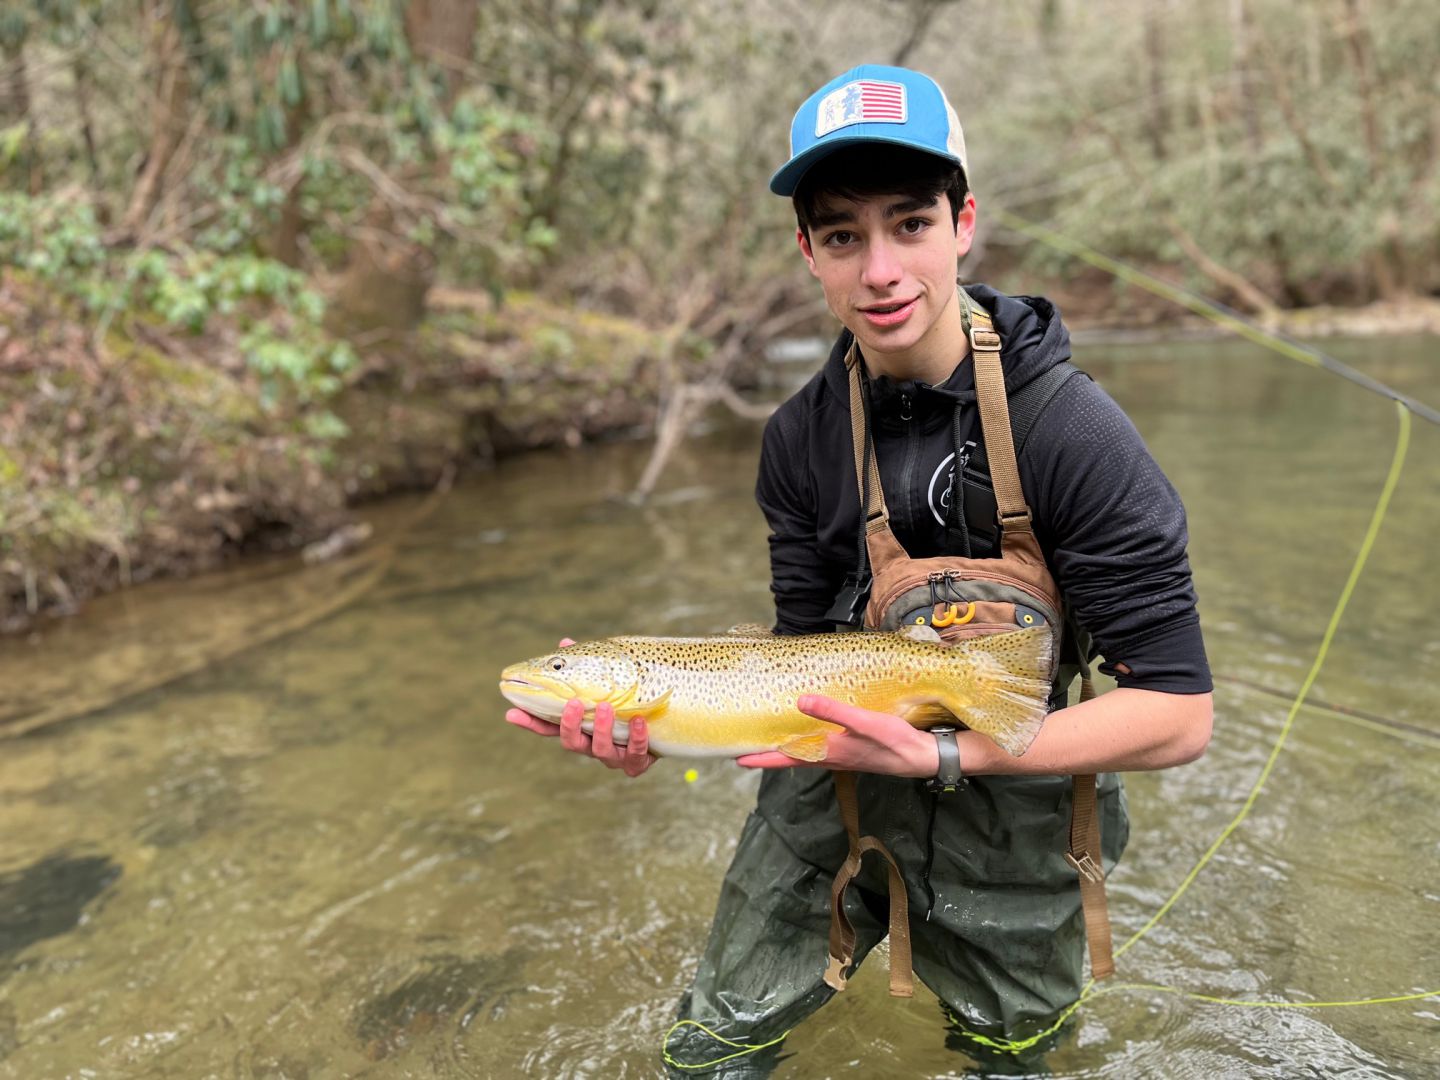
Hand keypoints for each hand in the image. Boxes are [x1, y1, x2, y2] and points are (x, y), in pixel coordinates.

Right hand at [503, 638, 655, 777]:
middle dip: (569, 724)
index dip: (530, 721)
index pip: (549, 725)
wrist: (666, 720)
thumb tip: (565, 642)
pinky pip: (635, 755)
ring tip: (606, 707)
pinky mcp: (638, 762)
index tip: (512, 712)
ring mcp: (615, 755)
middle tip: (572, 703)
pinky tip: (640, 721)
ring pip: (602, 750)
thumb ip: (585, 665)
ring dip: (602, 729)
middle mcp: (593, 743)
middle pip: (572, 742)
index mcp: (581, 725)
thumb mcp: (608, 678)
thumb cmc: (628, 697)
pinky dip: (637, 738)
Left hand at [735, 695, 939, 777]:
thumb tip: (800, 702)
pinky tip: (812, 735)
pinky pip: (821, 750)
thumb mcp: (863, 722)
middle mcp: (831, 758)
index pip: (787, 757)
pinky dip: (808, 743)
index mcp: (828, 752)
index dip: (762, 758)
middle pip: (792, 758)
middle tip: (748, 750)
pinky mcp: (853, 752)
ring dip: (788, 750)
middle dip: (770, 755)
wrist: (921, 758)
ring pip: (806, 755)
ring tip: (773, 741)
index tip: (738, 759)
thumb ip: (833, 712)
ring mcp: (842, 757)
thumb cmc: (894, 742)